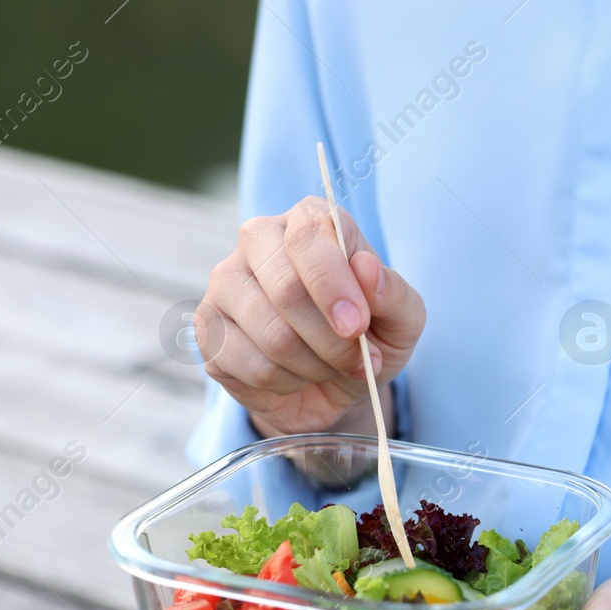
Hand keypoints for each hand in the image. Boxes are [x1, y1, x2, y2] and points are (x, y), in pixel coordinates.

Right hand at [197, 197, 425, 436]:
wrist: (337, 388)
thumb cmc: (370, 340)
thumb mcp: (403, 321)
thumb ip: (395, 294)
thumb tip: (367, 269)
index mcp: (308, 221)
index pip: (309, 234)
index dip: (334, 284)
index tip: (357, 325)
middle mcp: (257, 240)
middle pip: (286, 288)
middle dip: (332, 339)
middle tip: (356, 359)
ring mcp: (225, 283)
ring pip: (271, 333)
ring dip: (315, 365)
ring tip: (329, 366)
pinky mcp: (208, 328)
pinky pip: (250, 365)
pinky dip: (287, 383)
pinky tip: (296, 377)